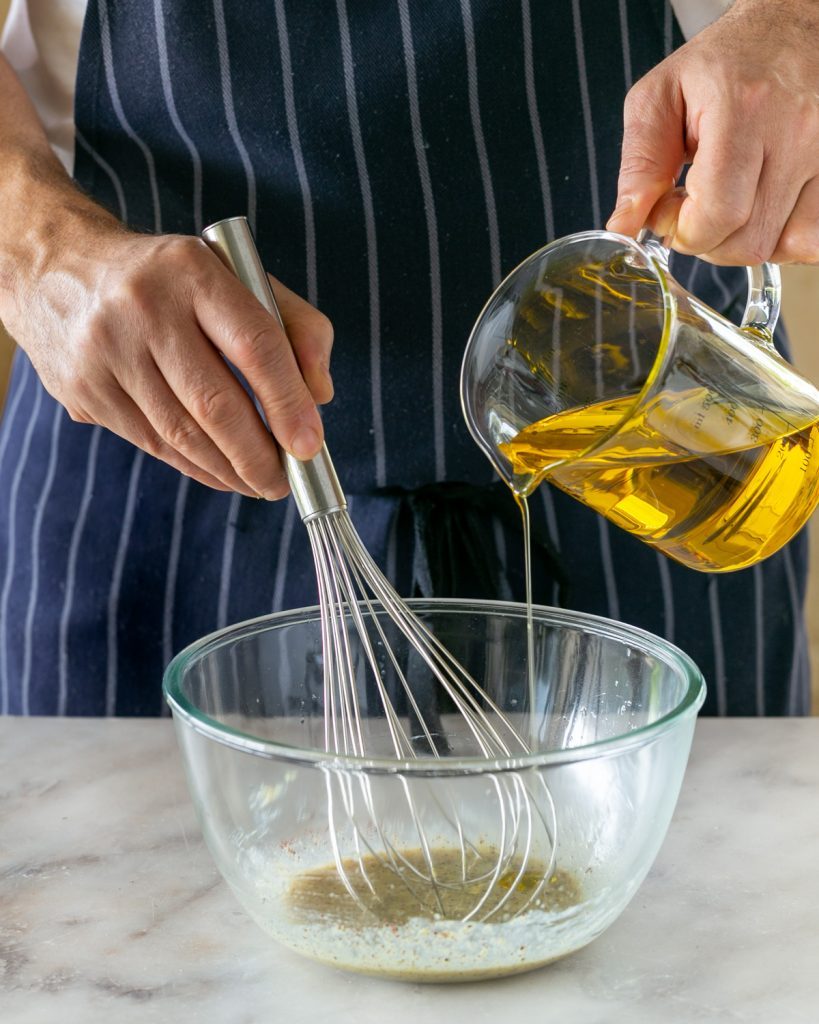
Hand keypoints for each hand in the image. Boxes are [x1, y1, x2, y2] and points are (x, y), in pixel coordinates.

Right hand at [1, 219, 332, 499]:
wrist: (57, 266)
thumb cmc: (172, 280)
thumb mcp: (239, 276)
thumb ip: (297, 327)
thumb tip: (321, 396)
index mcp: (192, 270)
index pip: (254, 345)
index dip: (287, 402)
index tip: (309, 445)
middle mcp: (143, 307)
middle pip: (215, 402)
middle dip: (259, 455)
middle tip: (285, 482)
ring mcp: (105, 350)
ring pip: (181, 433)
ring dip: (229, 470)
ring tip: (259, 484)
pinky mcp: (82, 387)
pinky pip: (150, 443)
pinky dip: (194, 467)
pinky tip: (221, 475)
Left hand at [606, 0, 818, 264]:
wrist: (792, 27)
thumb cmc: (725, 62)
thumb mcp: (661, 97)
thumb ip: (639, 166)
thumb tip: (623, 227)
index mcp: (745, 110)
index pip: (716, 214)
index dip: (682, 230)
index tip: (670, 209)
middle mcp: (796, 134)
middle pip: (747, 240)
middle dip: (708, 240)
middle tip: (695, 206)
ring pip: (784, 247)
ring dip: (745, 241)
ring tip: (731, 206)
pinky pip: (815, 240)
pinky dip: (784, 239)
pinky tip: (764, 213)